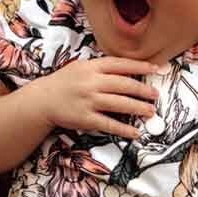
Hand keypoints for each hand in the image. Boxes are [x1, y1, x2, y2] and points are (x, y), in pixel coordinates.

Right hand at [34, 56, 161, 138]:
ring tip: (151, 111)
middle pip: (124, 85)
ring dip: (139, 108)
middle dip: (143, 90)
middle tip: (156, 95)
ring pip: (120, 104)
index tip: (155, 69)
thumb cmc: (64, 82)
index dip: (140, 66)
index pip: (121, 64)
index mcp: (92, 67)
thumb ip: (103, 68)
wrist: (42, 100)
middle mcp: (92, 82)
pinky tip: (135, 132)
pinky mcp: (86, 118)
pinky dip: (124, 129)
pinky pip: (109, 124)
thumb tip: (129, 70)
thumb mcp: (82, 68)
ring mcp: (89, 101)